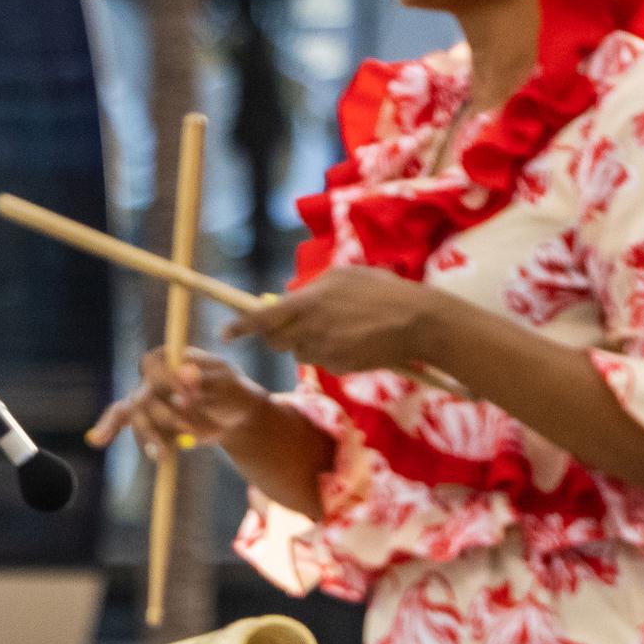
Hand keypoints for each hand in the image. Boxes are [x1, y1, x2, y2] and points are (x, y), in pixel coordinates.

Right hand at [89, 345, 276, 466]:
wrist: (234, 417)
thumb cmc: (231, 392)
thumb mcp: (225, 383)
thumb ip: (205, 379)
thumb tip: (184, 373)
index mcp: (170, 358)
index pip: (153, 365)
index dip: (165, 380)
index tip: (186, 394)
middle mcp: (153, 378)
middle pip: (141, 396)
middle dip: (162, 416)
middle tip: (188, 428)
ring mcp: (148, 401)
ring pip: (135, 418)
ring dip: (151, 437)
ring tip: (165, 454)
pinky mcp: (148, 422)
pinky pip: (122, 424)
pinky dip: (109, 430)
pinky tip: (97, 439)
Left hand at [228, 266, 433, 376]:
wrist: (418, 322)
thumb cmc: (383, 290)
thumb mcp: (344, 276)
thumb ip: (312, 288)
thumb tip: (291, 297)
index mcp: (307, 303)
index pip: (262, 319)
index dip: (240, 327)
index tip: (226, 332)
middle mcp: (309, 330)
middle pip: (275, 340)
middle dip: (278, 333)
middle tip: (296, 322)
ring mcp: (323, 352)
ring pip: (299, 352)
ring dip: (307, 341)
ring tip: (339, 325)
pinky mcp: (338, 367)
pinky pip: (322, 361)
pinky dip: (329, 352)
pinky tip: (352, 340)